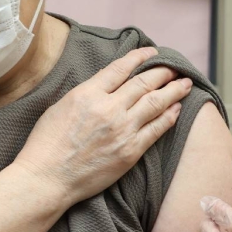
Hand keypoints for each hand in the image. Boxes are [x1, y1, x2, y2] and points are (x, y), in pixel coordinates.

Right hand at [14, 47, 192, 206]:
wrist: (47, 179)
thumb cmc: (47, 144)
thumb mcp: (62, 106)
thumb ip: (87, 93)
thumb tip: (108, 84)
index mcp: (88, 94)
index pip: (121, 68)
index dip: (140, 57)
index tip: (152, 52)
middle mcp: (109, 109)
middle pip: (144, 83)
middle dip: (163, 72)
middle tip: (175, 66)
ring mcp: (122, 130)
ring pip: (155, 103)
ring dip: (173, 91)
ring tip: (184, 83)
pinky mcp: (130, 151)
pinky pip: (156, 129)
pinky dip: (169, 116)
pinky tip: (176, 109)